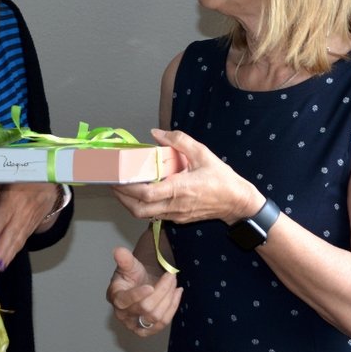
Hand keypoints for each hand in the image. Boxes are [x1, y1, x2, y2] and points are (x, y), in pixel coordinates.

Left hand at [0, 182, 58, 273]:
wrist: (48, 185)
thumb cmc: (20, 182)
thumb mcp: (1, 185)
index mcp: (12, 199)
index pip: (4, 216)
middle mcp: (21, 213)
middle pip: (12, 233)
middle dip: (4, 251)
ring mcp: (28, 222)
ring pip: (18, 241)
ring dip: (8, 256)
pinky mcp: (32, 228)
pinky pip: (22, 242)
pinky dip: (14, 253)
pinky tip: (6, 262)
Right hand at [107, 247, 181, 335]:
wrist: (140, 286)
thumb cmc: (132, 277)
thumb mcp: (129, 265)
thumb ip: (124, 259)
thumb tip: (118, 251)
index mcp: (115, 297)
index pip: (125, 300)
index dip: (138, 295)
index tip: (151, 287)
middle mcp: (123, 314)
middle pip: (145, 308)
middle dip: (161, 290)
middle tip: (170, 275)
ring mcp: (135, 325)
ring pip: (156, 317)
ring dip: (169, 298)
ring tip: (173, 282)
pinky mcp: (148, 330)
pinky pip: (163, 323)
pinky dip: (173, 307)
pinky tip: (177, 293)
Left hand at [112, 129, 258, 224]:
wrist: (237, 203)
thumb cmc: (222, 179)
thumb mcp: (202, 153)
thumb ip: (179, 140)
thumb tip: (155, 133)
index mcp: (179, 189)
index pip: (146, 193)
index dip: (127, 187)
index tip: (116, 176)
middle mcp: (174, 205)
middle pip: (138, 209)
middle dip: (121, 197)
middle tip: (113, 182)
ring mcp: (175, 214)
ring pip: (144, 215)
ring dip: (129, 202)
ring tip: (122, 187)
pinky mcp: (178, 218)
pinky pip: (154, 215)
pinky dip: (142, 205)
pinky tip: (140, 192)